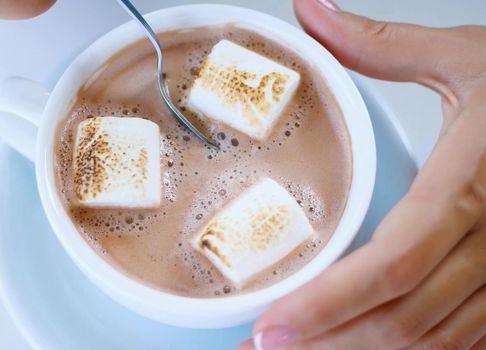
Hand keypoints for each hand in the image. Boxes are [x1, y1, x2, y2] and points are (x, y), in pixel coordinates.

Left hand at [239, 0, 485, 348]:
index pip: (391, 263)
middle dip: (328, 343)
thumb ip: (380, 44)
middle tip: (260, 349)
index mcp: (471, 185)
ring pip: (433, 339)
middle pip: (403, 316)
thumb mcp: (465, 57)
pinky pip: (467, 340)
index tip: (270, 326)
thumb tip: (311, 10)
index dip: (328, 304)